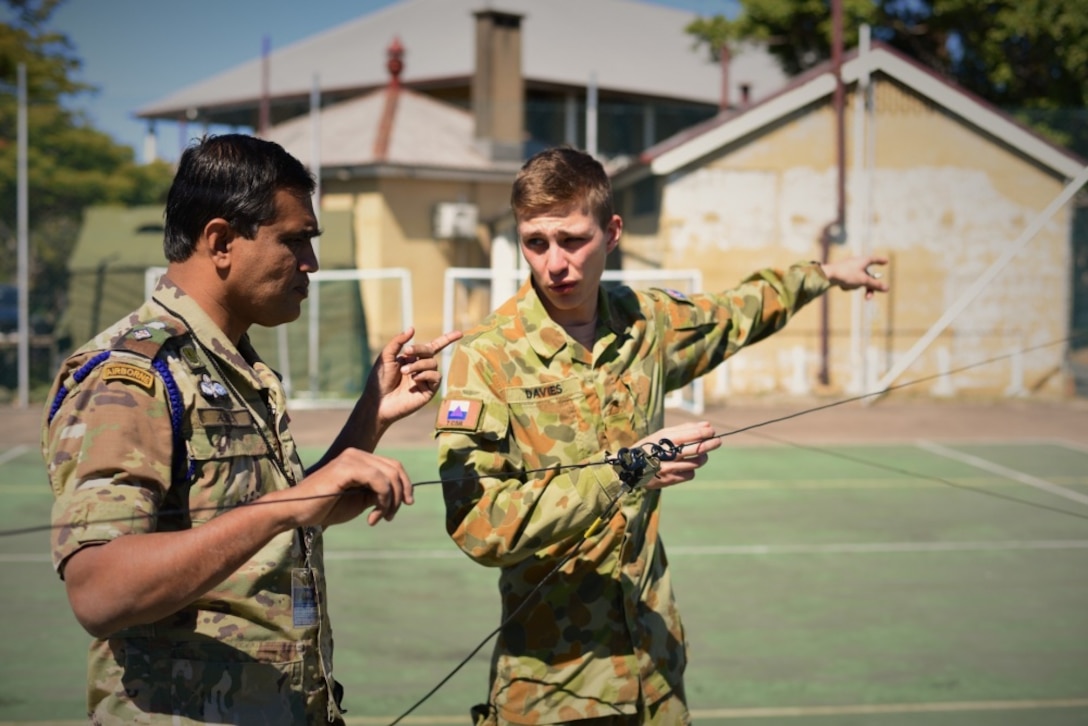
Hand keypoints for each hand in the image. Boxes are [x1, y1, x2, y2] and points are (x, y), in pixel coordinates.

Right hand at [290, 448, 414, 527]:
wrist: (297, 511)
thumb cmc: (325, 507)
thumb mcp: (359, 501)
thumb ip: (377, 494)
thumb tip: (399, 495)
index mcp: (360, 459)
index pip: (393, 466)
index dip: (405, 485)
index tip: (405, 505)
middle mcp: (357, 454)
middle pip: (395, 469)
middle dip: (400, 495)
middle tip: (389, 517)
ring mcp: (351, 458)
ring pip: (390, 475)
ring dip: (391, 501)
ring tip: (379, 518)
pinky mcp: (347, 467)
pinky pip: (379, 480)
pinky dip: (383, 499)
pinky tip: (372, 516)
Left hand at [367, 327, 462, 425]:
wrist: (378, 401)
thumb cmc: (379, 380)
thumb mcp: (386, 357)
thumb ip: (398, 342)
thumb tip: (412, 328)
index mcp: (412, 358)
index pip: (432, 347)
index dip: (447, 339)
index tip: (460, 333)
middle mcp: (421, 368)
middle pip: (431, 352)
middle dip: (419, 349)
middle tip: (406, 352)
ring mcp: (426, 380)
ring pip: (433, 363)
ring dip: (418, 364)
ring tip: (404, 371)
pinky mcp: (429, 391)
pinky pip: (436, 377)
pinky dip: (426, 374)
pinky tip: (415, 378)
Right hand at [635, 421, 721, 488]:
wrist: (628, 468)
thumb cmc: (648, 448)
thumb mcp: (661, 435)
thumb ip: (684, 429)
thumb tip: (707, 425)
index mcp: (665, 439)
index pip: (692, 434)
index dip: (705, 432)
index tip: (712, 431)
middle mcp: (668, 454)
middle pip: (698, 449)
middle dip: (711, 444)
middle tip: (717, 441)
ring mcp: (669, 468)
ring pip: (697, 462)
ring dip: (702, 457)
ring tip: (701, 454)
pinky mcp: (670, 480)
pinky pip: (690, 474)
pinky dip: (691, 469)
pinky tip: (686, 465)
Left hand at [820, 255, 888, 299]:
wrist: (827, 275)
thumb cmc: (846, 275)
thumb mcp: (863, 281)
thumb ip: (875, 285)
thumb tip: (887, 288)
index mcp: (863, 260)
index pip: (874, 259)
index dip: (880, 261)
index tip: (886, 261)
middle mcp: (856, 262)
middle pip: (867, 276)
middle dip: (868, 287)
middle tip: (868, 298)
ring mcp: (849, 268)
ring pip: (858, 280)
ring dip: (855, 286)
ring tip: (848, 285)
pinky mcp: (842, 273)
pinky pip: (850, 282)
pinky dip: (848, 285)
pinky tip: (842, 285)